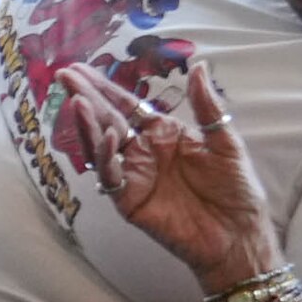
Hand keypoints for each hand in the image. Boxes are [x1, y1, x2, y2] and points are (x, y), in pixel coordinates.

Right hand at [51, 45, 278, 287]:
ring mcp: (134, 176)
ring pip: (102, 147)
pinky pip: (111, 177)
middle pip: (107, 120)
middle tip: (64, 77)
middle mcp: (143, 153)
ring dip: (88, 125)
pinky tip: (107, 137)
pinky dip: (106, 157)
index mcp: (163, 134)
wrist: (238, 234)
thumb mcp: (225, 141)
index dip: (104, 87)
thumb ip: (206, 106)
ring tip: (77, 102)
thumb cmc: (236, 189)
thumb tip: (197, 67)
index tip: (80, 70)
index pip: (127, 106)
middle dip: (85, 98)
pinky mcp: (130, 201)